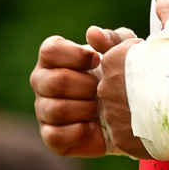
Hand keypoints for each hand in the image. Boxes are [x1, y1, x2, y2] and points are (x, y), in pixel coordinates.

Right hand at [31, 24, 140, 157]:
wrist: (126, 115)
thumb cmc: (118, 76)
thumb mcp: (122, 53)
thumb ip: (111, 39)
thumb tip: (93, 33)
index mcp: (53, 58)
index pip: (50, 51)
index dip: (75, 56)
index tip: (97, 60)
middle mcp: (42, 81)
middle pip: (54, 81)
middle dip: (86, 87)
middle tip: (102, 90)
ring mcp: (43, 109)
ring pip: (55, 109)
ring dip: (85, 109)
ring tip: (100, 109)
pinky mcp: (50, 135)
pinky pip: (54, 135)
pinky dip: (78, 132)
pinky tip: (92, 127)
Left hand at [96, 0, 168, 158]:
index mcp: (114, 59)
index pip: (118, 57)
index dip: (140, 62)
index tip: (158, 67)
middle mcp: (105, 86)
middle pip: (116, 85)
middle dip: (134, 86)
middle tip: (161, 88)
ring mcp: (111, 115)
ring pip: (120, 111)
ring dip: (135, 110)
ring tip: (161, 109)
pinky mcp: (120, 140)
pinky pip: (126, 134)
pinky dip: (139, 132)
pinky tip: (158, 127)